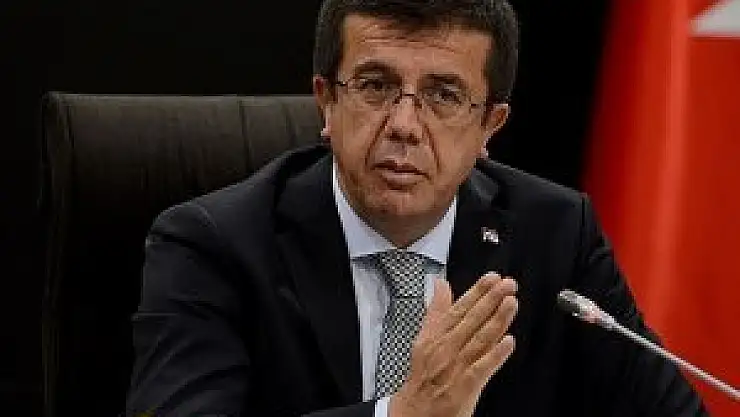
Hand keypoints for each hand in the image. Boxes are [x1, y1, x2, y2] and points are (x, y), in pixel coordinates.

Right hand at [389, 273, 517, 416]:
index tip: (491, 278)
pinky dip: (496, 355)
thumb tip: (440, 284)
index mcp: (436, 335)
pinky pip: (482, 368)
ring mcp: (456, 366)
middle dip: (491, 300)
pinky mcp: (465, 387)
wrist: (415, 411)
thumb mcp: (424, 338)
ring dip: (497, 320)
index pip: (459, 308)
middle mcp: (446, 348)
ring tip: (511, 304)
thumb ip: (436, 310)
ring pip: (479, 339)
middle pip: (471, 320)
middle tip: (508, 285)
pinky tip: (509, 342)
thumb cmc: (423, 376)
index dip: (476, 291)